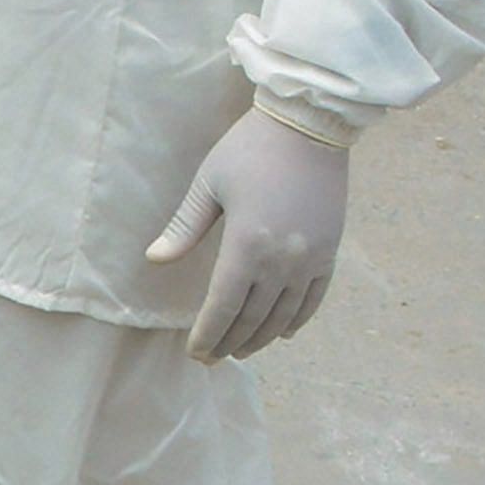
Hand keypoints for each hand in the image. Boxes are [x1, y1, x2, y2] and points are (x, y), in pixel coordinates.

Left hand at [146, 110, 350, 363]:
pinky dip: (297, 320)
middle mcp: (282, 260)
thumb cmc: (249, 150)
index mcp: (247, 244)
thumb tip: (154, 260)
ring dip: (261, 338)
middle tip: (212, 358)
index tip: (194, 352)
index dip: (208, 333)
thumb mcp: (209, 185)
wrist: (309, 127)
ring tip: (241, 350)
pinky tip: (283, 333)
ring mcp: (311, 259)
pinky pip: (314, 299)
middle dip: (230, 342)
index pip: (224, 306)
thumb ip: (184, 227)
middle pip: (253, 318)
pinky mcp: (330, 251)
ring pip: (283, 315)